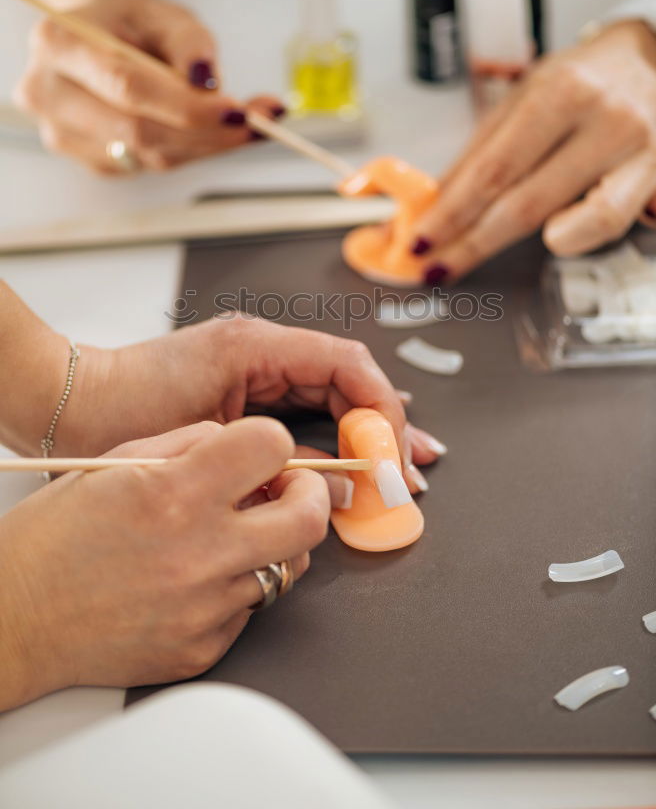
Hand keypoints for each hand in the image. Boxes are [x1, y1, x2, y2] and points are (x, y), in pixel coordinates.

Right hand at [0, 419, 327, 709]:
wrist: (14, 617)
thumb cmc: (52, 539)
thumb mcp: (115, 463)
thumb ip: (189, 443)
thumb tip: (241, 443)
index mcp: (173, 494)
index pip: (272, 447)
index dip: (275, 444)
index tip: (268, 452)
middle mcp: (197, 553)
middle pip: (308, 518)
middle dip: (308, 495)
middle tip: (290, 491)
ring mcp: (204, 608)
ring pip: (288, 568)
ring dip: (274, 543)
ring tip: (234, 535)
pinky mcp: (203, 649)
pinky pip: (250, 610)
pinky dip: (236, 588)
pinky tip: (198, 578)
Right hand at [14, 0, 284, 172]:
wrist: (102, 37)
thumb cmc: (132, 23)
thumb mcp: (166, 14)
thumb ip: (191, 43)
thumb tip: (208, 82)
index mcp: (58, 42)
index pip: (126, 86)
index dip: (184, 106)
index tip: (236, 111)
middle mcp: (48, 92)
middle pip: (136, 129)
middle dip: (205, 132)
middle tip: (259, 123)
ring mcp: (63, 134)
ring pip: (148, 155)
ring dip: (206, 145)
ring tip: (249, 122)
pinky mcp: (89, 160)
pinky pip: (150, 165)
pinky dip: (192, 152)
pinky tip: (213, 132)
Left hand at [57, 316, 443, 496]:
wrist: (71, 406)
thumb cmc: (122, 411)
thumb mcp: (207, 438)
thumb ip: (278, 457)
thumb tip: (334, 484)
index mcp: (256, 345)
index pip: (346, 366)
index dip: (381, 412)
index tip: (391, 456)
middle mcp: (262, 348)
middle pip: (349, 378)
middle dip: (386, 423)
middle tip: (410, 468)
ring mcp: (255, 365)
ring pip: (333, 391)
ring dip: (368, 427)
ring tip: (398, 462)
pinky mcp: (245, 387)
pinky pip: (307, 404)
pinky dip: (336, 430)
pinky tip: (355, 453)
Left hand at [410, 20, 655, 281]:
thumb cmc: (587, 80)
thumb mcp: (527, 94)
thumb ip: (484, 146)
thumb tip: (438, 199)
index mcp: (560, 92)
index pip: (492, 169)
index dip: (452, 213)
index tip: (421, 240)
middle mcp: (603, 121)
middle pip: (525, 203)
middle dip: (471, 243)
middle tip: (437, 264)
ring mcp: (637, 153)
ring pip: (577, 222)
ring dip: (521, 246)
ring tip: (482, 252)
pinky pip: (617, 224)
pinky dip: (583, 237)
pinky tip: (557, 237)